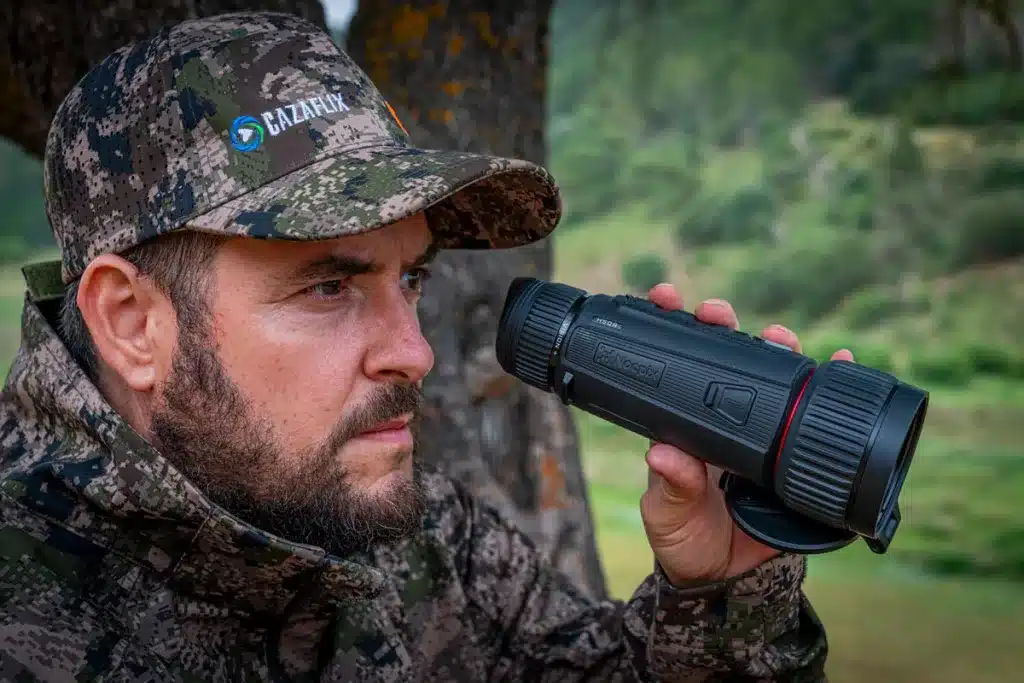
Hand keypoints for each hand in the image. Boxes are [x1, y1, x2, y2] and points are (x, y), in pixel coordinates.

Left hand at [639, 283, 854, 584]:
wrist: (728, 579)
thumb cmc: (687, 541)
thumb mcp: (668, 516)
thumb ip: (670, 489)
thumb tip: (662, 455)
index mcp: (685, 425)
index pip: (678, 367)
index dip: (674, 330)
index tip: (667, 299)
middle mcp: (722, 419)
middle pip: (726, 360)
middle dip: (724, 327)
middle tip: (718, 313)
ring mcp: (760, 431)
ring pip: (771, 376)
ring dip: (777, 348)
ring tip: (780, 334)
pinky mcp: (792, 450)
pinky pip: (813, 413)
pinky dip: (831, 383)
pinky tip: (841, 360)